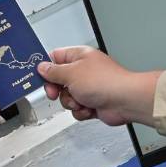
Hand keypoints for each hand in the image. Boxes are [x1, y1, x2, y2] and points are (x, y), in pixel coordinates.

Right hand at [37, 46, 158, 125]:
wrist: (125, 100)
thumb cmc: (105, 82)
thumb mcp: (71, 73)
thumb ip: (53, 71)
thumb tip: (42, 67)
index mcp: (79, 56)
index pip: (55, 58)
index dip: (46, 68)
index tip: (39, 77)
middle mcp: (84, 70)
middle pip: (59, 80)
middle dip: (57, 90)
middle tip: (56, 93)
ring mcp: (89, 87)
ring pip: (67, 97)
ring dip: (70, 102)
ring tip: (81, 100)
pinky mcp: (93, 102)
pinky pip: (77, 108)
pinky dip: (81, 111)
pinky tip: (89, 108)